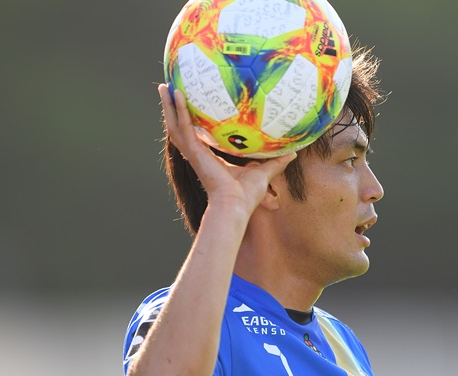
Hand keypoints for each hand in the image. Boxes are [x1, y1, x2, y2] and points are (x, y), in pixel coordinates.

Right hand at [158, 84, 295, 215]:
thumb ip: (276, 161)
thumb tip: (294, 152)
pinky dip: (180, 111)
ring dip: (168, 106)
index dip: (190, 122)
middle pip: (179, 128)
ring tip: (164, 87)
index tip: (188, 108)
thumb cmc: (247, 195)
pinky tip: (177, 95)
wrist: (236, 205)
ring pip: (175, 125)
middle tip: (167, 90)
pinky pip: (184, 128)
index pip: (196, 136)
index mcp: (210, 158)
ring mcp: (194, 153)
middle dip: (172, 109)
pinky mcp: (194, 152)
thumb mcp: (264, 172)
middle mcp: (198, 154)